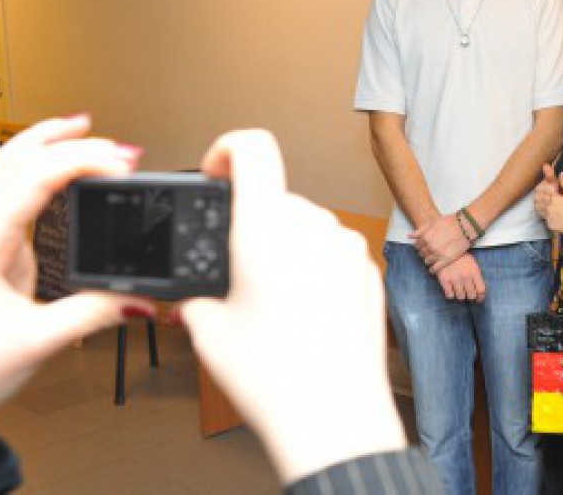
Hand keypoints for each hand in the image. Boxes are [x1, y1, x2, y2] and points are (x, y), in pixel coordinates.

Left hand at [0, 115, 149, 421]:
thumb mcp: (33, 345)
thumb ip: (91, 316)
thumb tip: (140, 299)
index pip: (33, 180)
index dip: (80, 160)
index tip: (123, 163)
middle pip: (8, 161)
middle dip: (53, 136)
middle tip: (97, 128)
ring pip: (4, 176)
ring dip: (42, 149)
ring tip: (79, 135)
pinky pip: (13, 202)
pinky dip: (41, 180)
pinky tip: (64, 188)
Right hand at [180, 129, 404, 483]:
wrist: (334, 416)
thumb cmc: (275, 376)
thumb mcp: (208, 330)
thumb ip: (196, 294)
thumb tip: (194, 293)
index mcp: (266, 225)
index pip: (253, 146)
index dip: (226, 149)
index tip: (215, 171)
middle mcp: (314, 225)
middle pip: (276, 197)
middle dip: (251, 224)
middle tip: (234, 273)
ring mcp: (348, 247)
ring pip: (307, 226)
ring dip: (284, 247)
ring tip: (268, 302)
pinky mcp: (368, 271)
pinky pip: (332, 254)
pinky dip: (313, 269)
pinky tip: (302, 314)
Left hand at [410, 213, 469, 272]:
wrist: (465, 226)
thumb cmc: (450, 222)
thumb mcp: (433, 222)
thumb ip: (420, 230)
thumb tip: (409, 236)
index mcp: (425, 237)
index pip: (417, 245)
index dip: (421, 245)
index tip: (425, 246)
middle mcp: (429, 246)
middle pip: (421, 254)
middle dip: (424, 252)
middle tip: (431, 251)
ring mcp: (437, 254)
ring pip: (427, 261)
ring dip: (428, 260)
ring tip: (434, 257)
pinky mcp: (446, 260)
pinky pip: (435, 269)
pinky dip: (432, 270)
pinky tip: (433, 269)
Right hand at [436, 253, 485, 301]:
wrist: (445, 249)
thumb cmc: (460, 257)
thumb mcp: (472, 264)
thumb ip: (476, 276)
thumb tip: (479, 291)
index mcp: (475, 272)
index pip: (481, 290)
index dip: (481, 297)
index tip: (479, 300)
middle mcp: (466, 277)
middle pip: (471, 296)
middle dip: (470, 297)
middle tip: (467, 295)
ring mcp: (455, 279)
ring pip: (461, 297)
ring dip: (460, 296)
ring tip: (458, 291)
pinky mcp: (445, 281)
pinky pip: (450, 295)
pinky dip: (450, 295)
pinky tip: (451, 290)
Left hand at [542, 173, 562, 242]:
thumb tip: (561, 173)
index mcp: (554, 198)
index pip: (542, 190)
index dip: (541, 187)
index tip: (542, 186)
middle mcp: (549, 207)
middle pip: (538, 199)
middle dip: (538, 195)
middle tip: (540, 194)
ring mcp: (548, 216)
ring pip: (538, 209)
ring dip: (538, 204)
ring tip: (542, 203)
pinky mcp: (549, 224)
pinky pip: (543, 218)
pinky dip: (544, 214)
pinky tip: (548, 213)